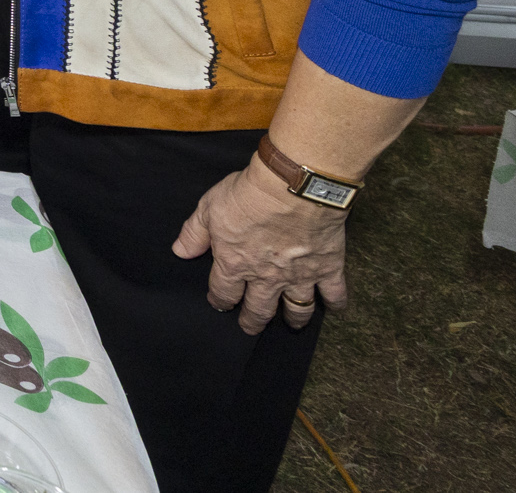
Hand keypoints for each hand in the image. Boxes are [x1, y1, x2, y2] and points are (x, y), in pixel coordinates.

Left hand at [174, 163, 348, 333]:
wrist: (292, 188)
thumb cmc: (248, 196)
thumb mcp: (208, 208)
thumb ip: (194, 233)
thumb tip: (180, 252)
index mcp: (236, 264)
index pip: (224, 292)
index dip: (220, 301)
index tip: (220, 305)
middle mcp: (267, 277)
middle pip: (259, 308)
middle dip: (253, 321)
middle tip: (250, 327)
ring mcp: (300, 275)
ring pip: (297, 308)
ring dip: (294, 319)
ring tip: (291, 325)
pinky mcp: (328, 268)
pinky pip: (334, 293)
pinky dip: (336, 303)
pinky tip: (335, 308)